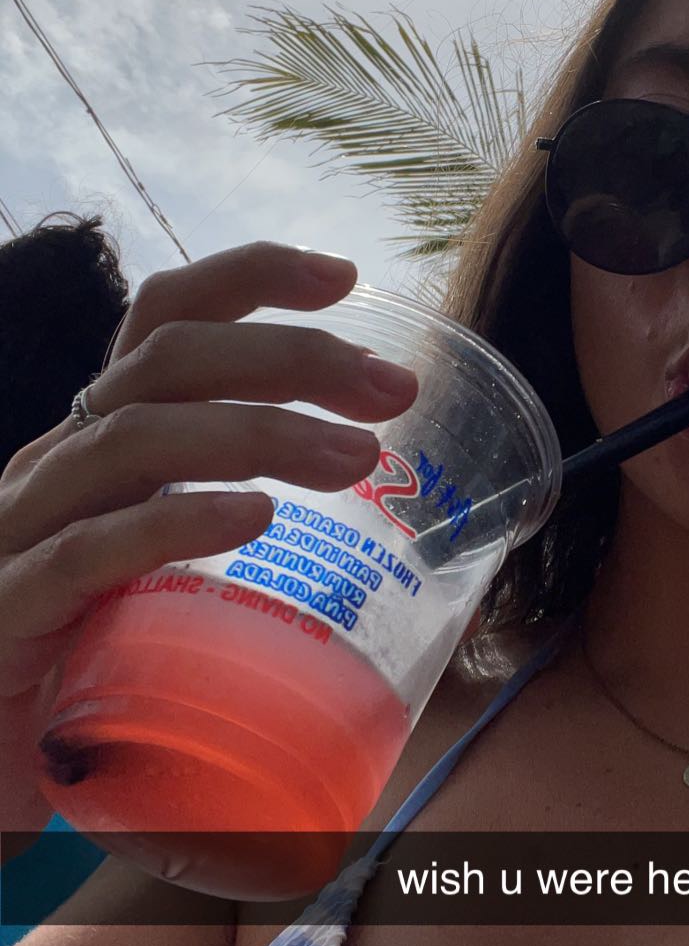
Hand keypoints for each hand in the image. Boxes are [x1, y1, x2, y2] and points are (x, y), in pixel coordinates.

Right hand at [0, 243, 417, 841]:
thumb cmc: (85, 669)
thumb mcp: (169, 579)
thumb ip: (241, 543)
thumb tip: (381, 532)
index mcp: (96, 446)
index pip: (161, 323)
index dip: (246, 278)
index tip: (345, 276)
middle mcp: (57, 468)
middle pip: (165, 362)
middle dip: (289, 356)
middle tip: (393, 390)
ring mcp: (22, 535)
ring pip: (135, 440)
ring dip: (257, 433)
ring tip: (355, 456)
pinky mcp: (10, 614)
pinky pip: (88, 551)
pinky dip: (174, 522)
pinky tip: (251, 519)